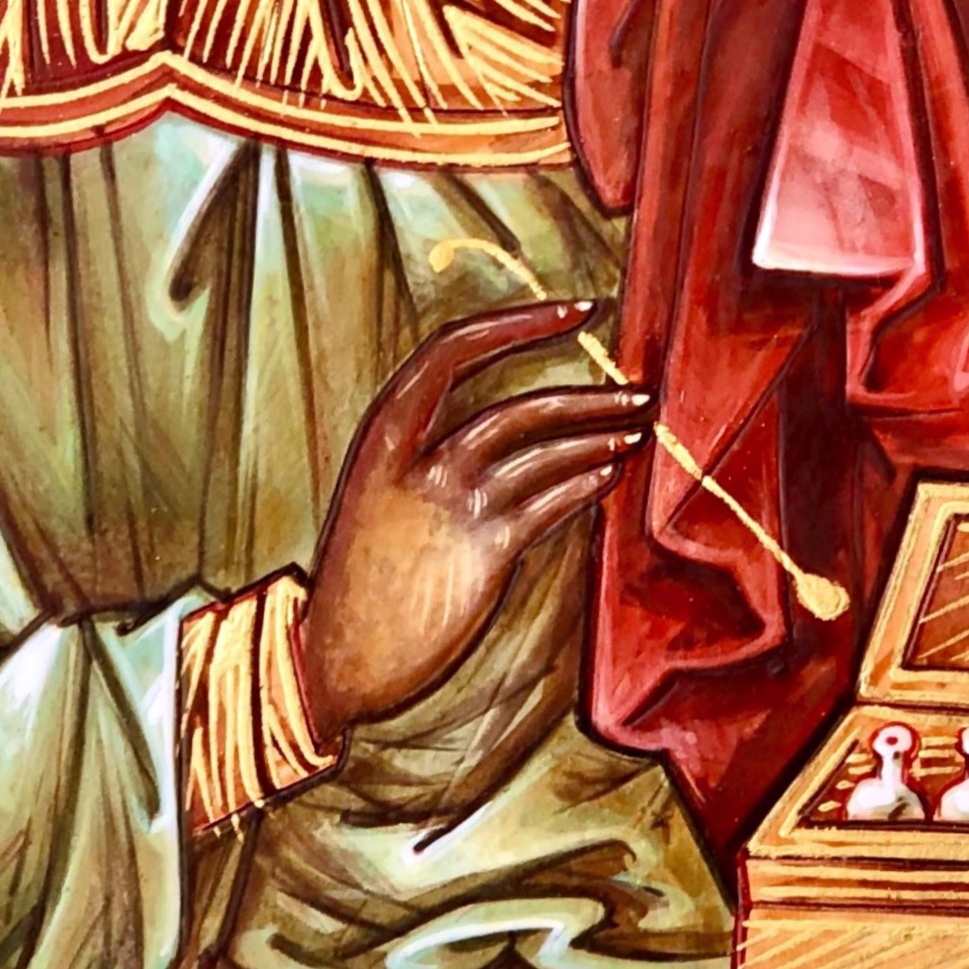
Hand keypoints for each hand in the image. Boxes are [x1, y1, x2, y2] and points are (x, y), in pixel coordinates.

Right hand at [298, 298, 650, 747]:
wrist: (333, 657)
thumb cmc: (360, 577)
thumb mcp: (375, 496)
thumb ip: (423, 454)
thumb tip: (503, 420)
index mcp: (381, 437)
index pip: (449, 348)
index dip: (518, 323)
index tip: (576, 311)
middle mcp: (416, 463)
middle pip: (513, 404)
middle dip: (583, 390)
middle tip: (636, 385)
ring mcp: (450, 507)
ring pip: (540, 451)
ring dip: (597, 435)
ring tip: (635, 430)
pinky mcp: (481, 554)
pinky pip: (547, 505)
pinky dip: (582, 484)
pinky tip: (607, 473)